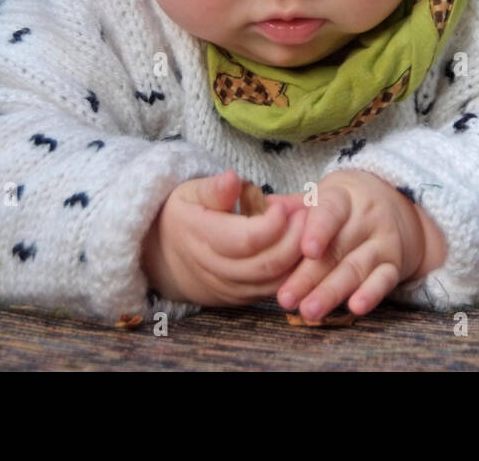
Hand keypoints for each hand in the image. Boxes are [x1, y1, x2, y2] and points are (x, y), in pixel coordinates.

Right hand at [143, 169, 308, 307]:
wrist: (166, 257)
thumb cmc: (185, 215)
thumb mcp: (190, 192)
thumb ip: (214, 189)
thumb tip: (233, 179)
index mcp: (200, 237)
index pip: (245, 240)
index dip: (272, 224)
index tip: (284, 206)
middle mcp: (214, 268)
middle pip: (266, 264)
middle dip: (294, 240)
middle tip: (309, 215)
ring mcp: (229, 288)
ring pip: (274, 283)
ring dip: (299, 259)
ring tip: (311, 231)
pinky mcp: (242, 298)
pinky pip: (273, 291)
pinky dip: (293, 273)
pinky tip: (302, 249)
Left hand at [274, 169, 426, 321]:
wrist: (393, 204)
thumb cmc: (343, 206)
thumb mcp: (322, 197)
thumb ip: (294, 206)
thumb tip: (267, 207)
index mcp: (343, 197)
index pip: (331, 211)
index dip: (319, 230)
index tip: (306, 251)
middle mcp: (366, 218)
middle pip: (337, 249)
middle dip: (309, 276)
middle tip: (286, 298)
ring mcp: (382, 242)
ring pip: (356, 268)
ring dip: (332, 292)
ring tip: (309, 311)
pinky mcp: (393, 265)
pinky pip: (384, 281)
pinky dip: (371, 295)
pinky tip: (355, 308)